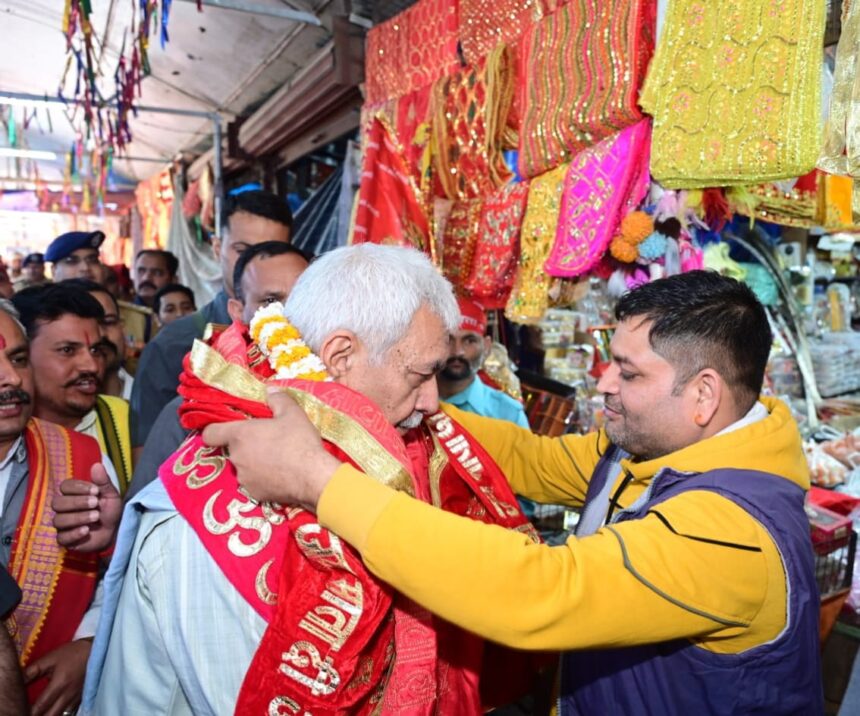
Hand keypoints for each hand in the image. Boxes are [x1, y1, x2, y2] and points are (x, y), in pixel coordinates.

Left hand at [25, 638, 91, 715]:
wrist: (98, 650)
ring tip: (43, 710)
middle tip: (33, 711)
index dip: (29, 711)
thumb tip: (19, 681)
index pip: (40, 705)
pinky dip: (60, 712)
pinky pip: (69, 712)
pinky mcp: (82, 698)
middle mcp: (69, 695)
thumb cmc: (73, 652)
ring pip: (60, 715)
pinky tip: (55, 709)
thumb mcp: (51, 658)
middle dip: (39, 715)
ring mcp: (76, 698)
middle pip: (50, 715)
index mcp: (60, 684)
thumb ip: (33, 670)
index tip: (22, 709)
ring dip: (49, 714)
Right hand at [52, 462, 121, 551]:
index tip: (96, 490)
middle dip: (77, 502)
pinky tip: (86, 530)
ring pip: (59, 520)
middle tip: (96, 503)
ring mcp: (63, 524)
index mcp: (73, 494)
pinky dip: (74, 533)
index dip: (78, 488)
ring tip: (96, 516)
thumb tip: (97, 465)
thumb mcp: (110, 495)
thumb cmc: (109, 510)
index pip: (65, 486)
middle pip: (58, 503)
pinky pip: (61, 537)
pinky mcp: (65, 540)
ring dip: (78, 517)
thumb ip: (103, 481)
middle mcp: (64, 508)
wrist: (115, 531)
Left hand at [202, 389, 340, 508]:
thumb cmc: (300, 442)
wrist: (313, 477)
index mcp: (240, 435)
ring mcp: (243, 478)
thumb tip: (270, 390)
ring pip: (244, 467)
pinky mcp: (254, 494)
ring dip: (254, 463)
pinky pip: (254, 483)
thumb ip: (278, 399)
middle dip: (246, 446)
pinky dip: (263, 479)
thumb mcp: (293, 414)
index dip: (214, 431)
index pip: (211, 433)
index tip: (223, 430)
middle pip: (233, 449)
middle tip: (267, 442)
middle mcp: (236, 457)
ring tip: (277, 461)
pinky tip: (281, 476)